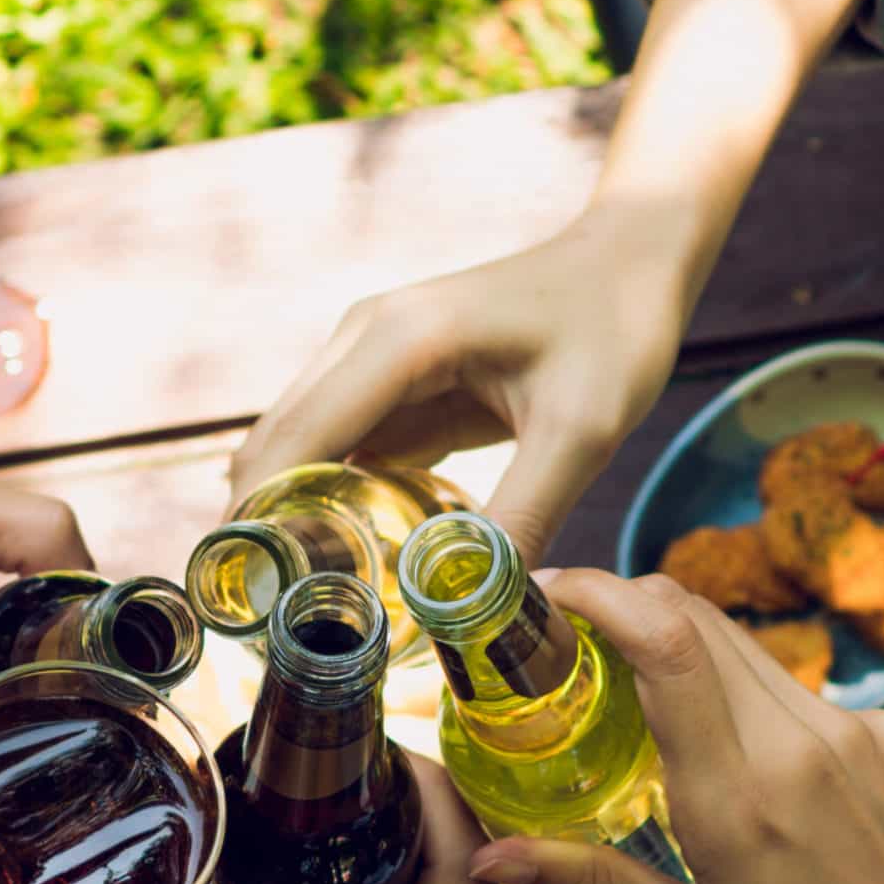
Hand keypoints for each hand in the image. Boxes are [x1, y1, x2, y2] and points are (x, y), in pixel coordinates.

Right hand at [231, 210, 688, 565]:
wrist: (630, 260)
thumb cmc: (615, 328)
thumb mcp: (584, 431)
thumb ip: (524, 516)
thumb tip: (478, 610)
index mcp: (399, 340)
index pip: (294, 440)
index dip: (261, 521)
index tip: (254, 602)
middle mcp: (364, 337)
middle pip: (276, 445)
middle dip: (264, 528)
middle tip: (273, 624)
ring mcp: (370, 353)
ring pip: (299, 447)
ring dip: (294, 516)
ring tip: (304, 606)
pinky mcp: (390, 377)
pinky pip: (341, 447)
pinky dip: (335, 499)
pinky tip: (351, 561)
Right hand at [467, 570, 883, 883]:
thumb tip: (489, 857)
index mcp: (744, 803)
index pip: (666, 645)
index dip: (597, 593)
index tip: (542, 590)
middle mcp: (803, 748)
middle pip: (695, 619)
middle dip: (621, 606)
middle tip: (560, 638)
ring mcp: (856, 734)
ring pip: (742, 648)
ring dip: (675, 648)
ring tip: (626, 695)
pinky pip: (791, 689)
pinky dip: (736, 693)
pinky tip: (717, 749)